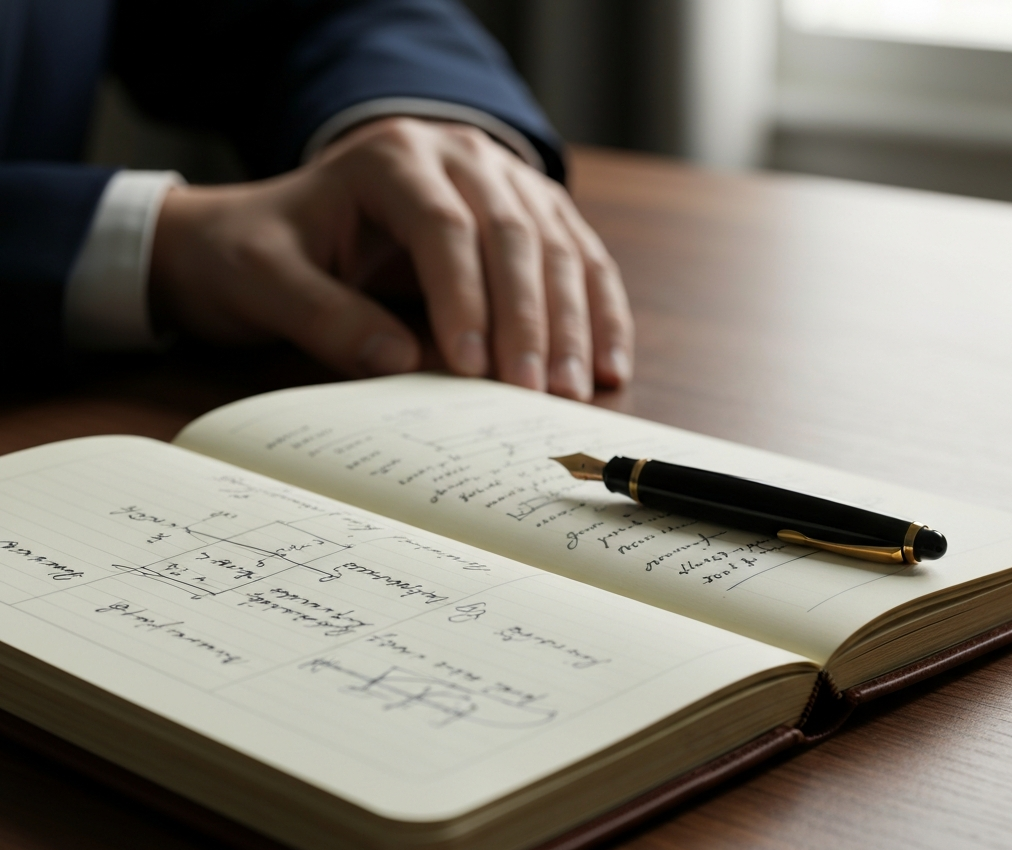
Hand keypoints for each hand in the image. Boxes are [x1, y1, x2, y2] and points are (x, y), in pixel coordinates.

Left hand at [150, 117, 633, 399]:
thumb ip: (324, 316)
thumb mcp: (265, 278)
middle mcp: (458, 157)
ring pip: (557, 248)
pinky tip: (611, 365)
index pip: (443, 226)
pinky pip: (578, 261)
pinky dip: (598, 314)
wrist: (274, 225)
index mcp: (390, 158)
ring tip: (575, 392)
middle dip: (529, 321)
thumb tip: (401, 363)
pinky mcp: (528, 216)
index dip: (463, 297)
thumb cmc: (267, 250)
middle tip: (535, 394)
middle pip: (512, 234)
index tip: (468, 367)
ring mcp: (502, 182)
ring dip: (573, 324)